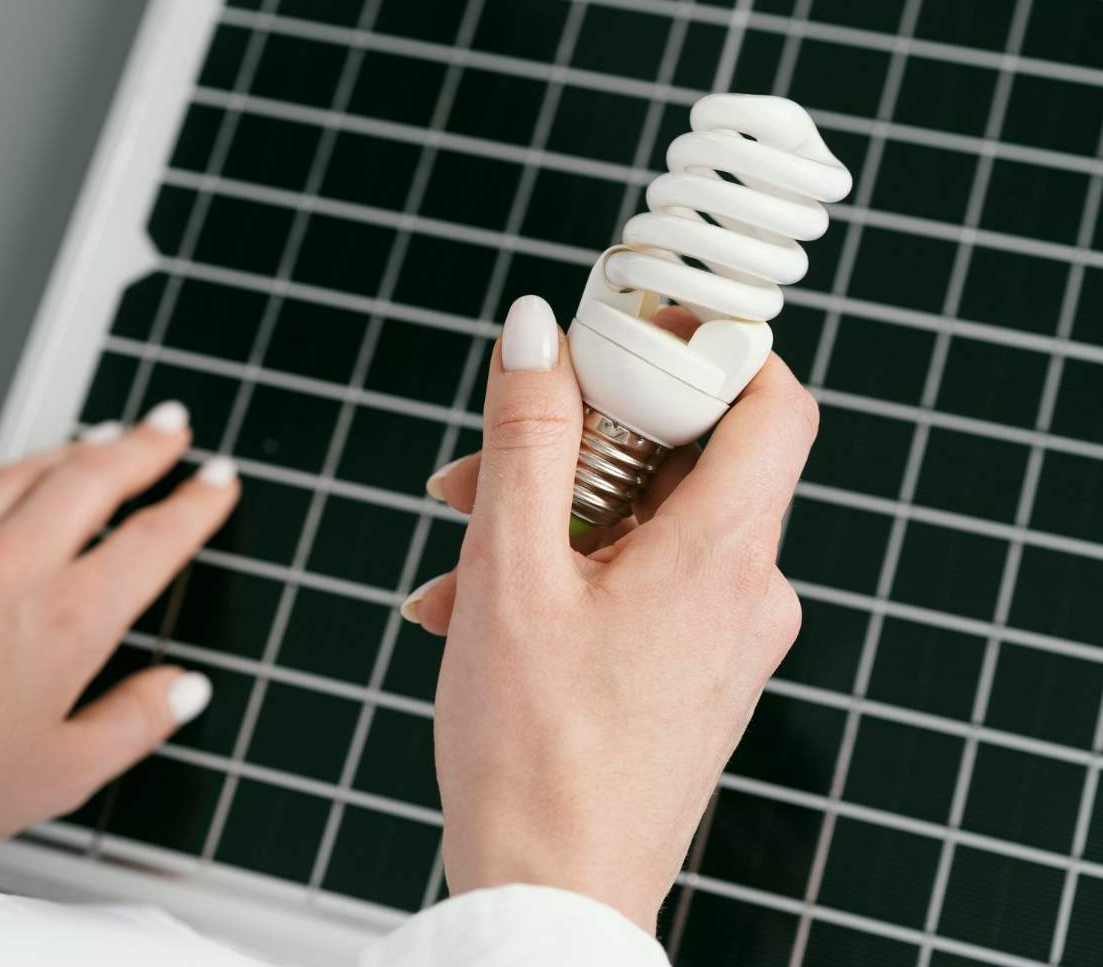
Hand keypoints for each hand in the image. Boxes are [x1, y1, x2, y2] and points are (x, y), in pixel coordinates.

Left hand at [0, 402, 238, 850]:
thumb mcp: (62, 771)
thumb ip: (133, 724)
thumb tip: (183, 691)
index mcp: (70, 620)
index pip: (150, 541)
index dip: (194, 506)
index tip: (217, 482)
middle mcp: (19, 570)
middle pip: (92, 479)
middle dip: (143, 446)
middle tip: (171, 426)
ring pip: (33, 474)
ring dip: (81, 446)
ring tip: (108, 435)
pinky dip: (23, 468)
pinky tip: (25, 474)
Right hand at [412, 296, 815, 932]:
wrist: (552, 896)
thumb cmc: (534, 756)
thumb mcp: (511, 571)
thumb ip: (528, 437)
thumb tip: (536, 331)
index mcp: (721, 557)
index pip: (770, 400)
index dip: (705, 347)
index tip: (620, 334)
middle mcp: (746, 593)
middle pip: (685, 457)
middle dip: (577, 441)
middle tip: (489, 459)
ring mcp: (725, 637)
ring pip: (646, 523)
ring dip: (550, 515)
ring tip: (458, 552)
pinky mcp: (694, 670)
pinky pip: (639, 582)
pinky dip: (566, 573)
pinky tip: (478, 607)